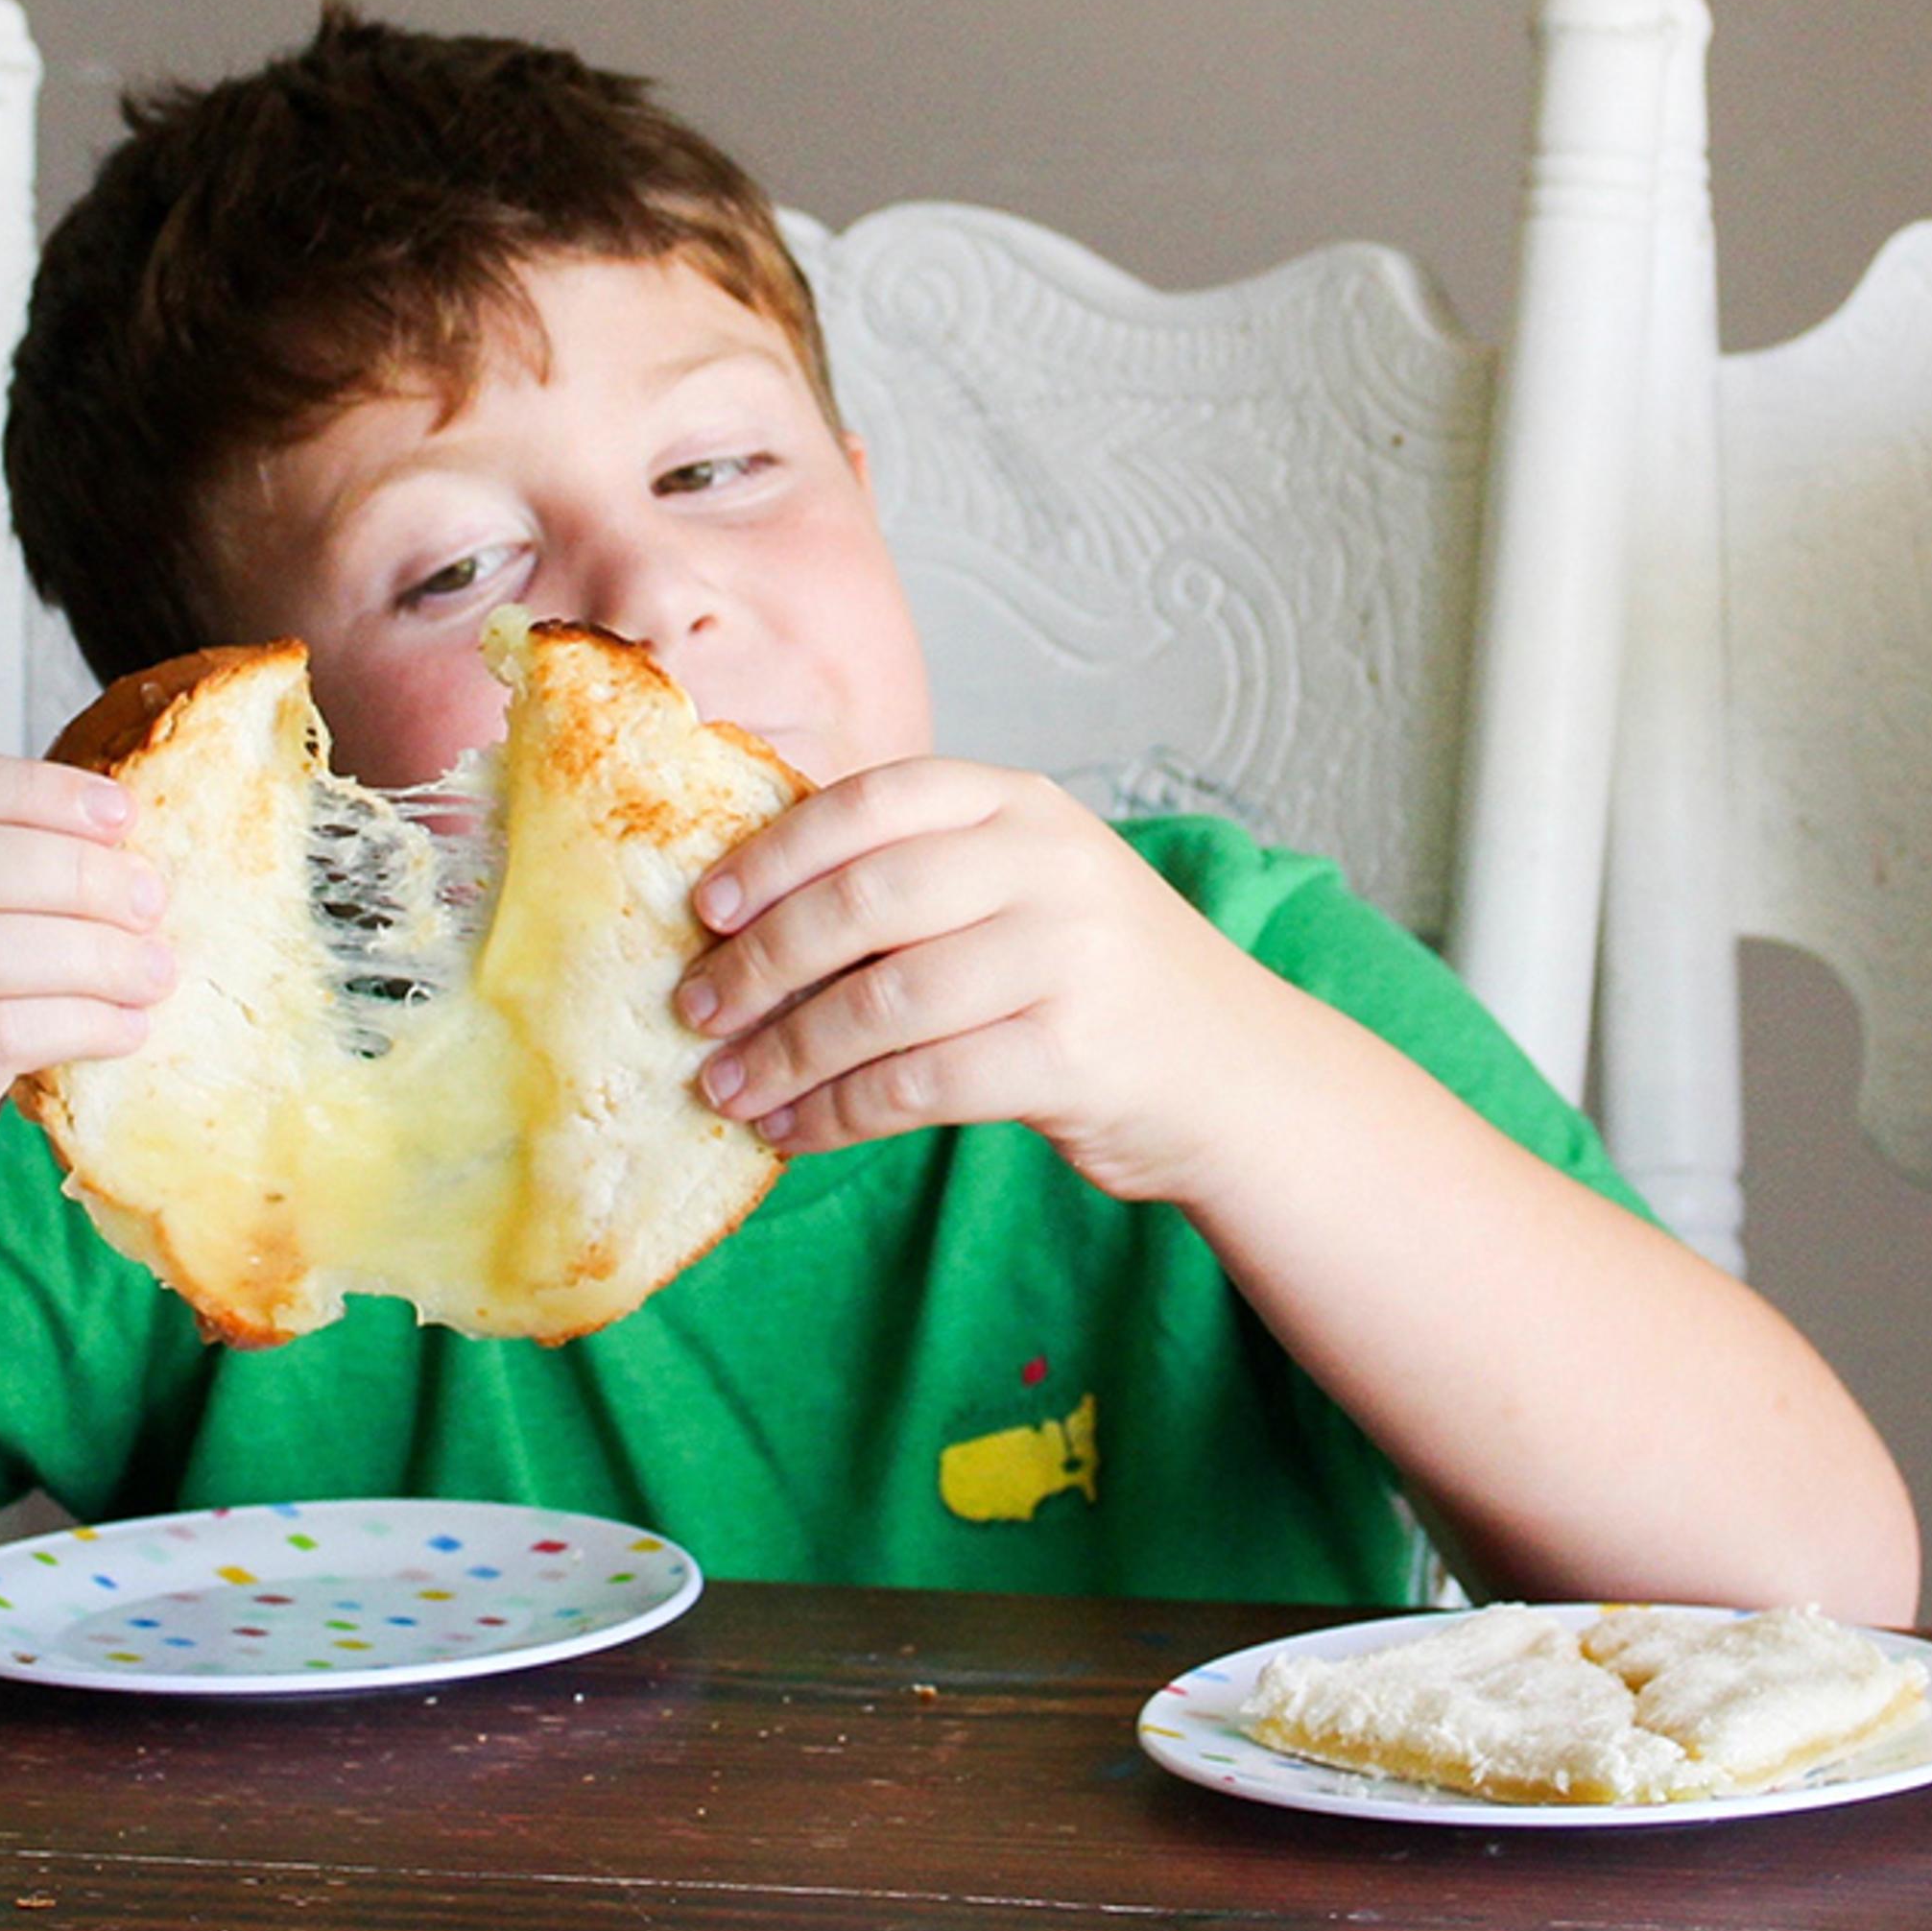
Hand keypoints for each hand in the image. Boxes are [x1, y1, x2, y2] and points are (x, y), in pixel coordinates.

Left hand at [677, 759, 1295, 1202]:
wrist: (1237, 1075)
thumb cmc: (1100, 982)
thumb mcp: (1029, 888)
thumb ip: (923, 876)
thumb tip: (749, 918)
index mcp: (1024, 805)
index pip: (876, 799)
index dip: (777, 851)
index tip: (707, 907)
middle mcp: (1051, 866)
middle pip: (865, 901)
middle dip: (760, 964)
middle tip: (694, 1008)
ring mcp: (1068, 959)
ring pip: (880, 1003)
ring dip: (784, 1053)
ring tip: (725, 1087)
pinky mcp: (1071, 1055)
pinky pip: (916, 1085)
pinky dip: (836, 1114)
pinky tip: (794, 1131)